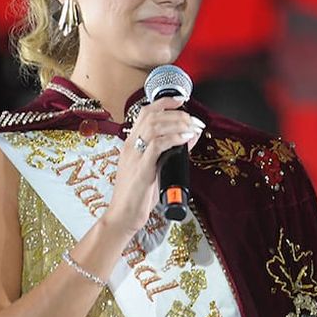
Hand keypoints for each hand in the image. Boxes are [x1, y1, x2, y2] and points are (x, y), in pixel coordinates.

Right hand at [103, 96, 203, 236]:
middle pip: (151, 115)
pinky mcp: (141, 171)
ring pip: (153, 127)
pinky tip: (185, 139)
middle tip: (193, 120)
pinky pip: (156, 147)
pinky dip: (173, 139)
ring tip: (192, 127)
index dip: (164, 102)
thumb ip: (170, 151)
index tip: (181, 100)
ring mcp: (134, 158)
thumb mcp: (154, 167)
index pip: (144, 113)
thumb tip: (191, 136)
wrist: (123, 216)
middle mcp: (130, 146)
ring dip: (177, 123)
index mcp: (131, 144)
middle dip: (176, 113)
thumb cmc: (139, 194)